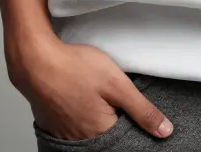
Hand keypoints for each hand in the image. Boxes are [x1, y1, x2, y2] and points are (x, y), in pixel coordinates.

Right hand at [5, 32, 173, 140]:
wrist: (35, 60)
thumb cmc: (74, 68)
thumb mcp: (117, 84)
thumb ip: (142, 109)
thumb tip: (165, 131)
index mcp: (101, 132)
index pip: (126, 134)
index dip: (131, 117)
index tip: (127, 102)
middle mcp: (82, 139)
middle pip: (107, 132)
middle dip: (112, 114)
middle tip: (107, 92)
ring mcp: (64, 132)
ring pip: (89, 127)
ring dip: (94, 113)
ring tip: (91, 91)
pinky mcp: (52, 122)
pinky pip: (71, 123)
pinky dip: (77, 112)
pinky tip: (77, 95)